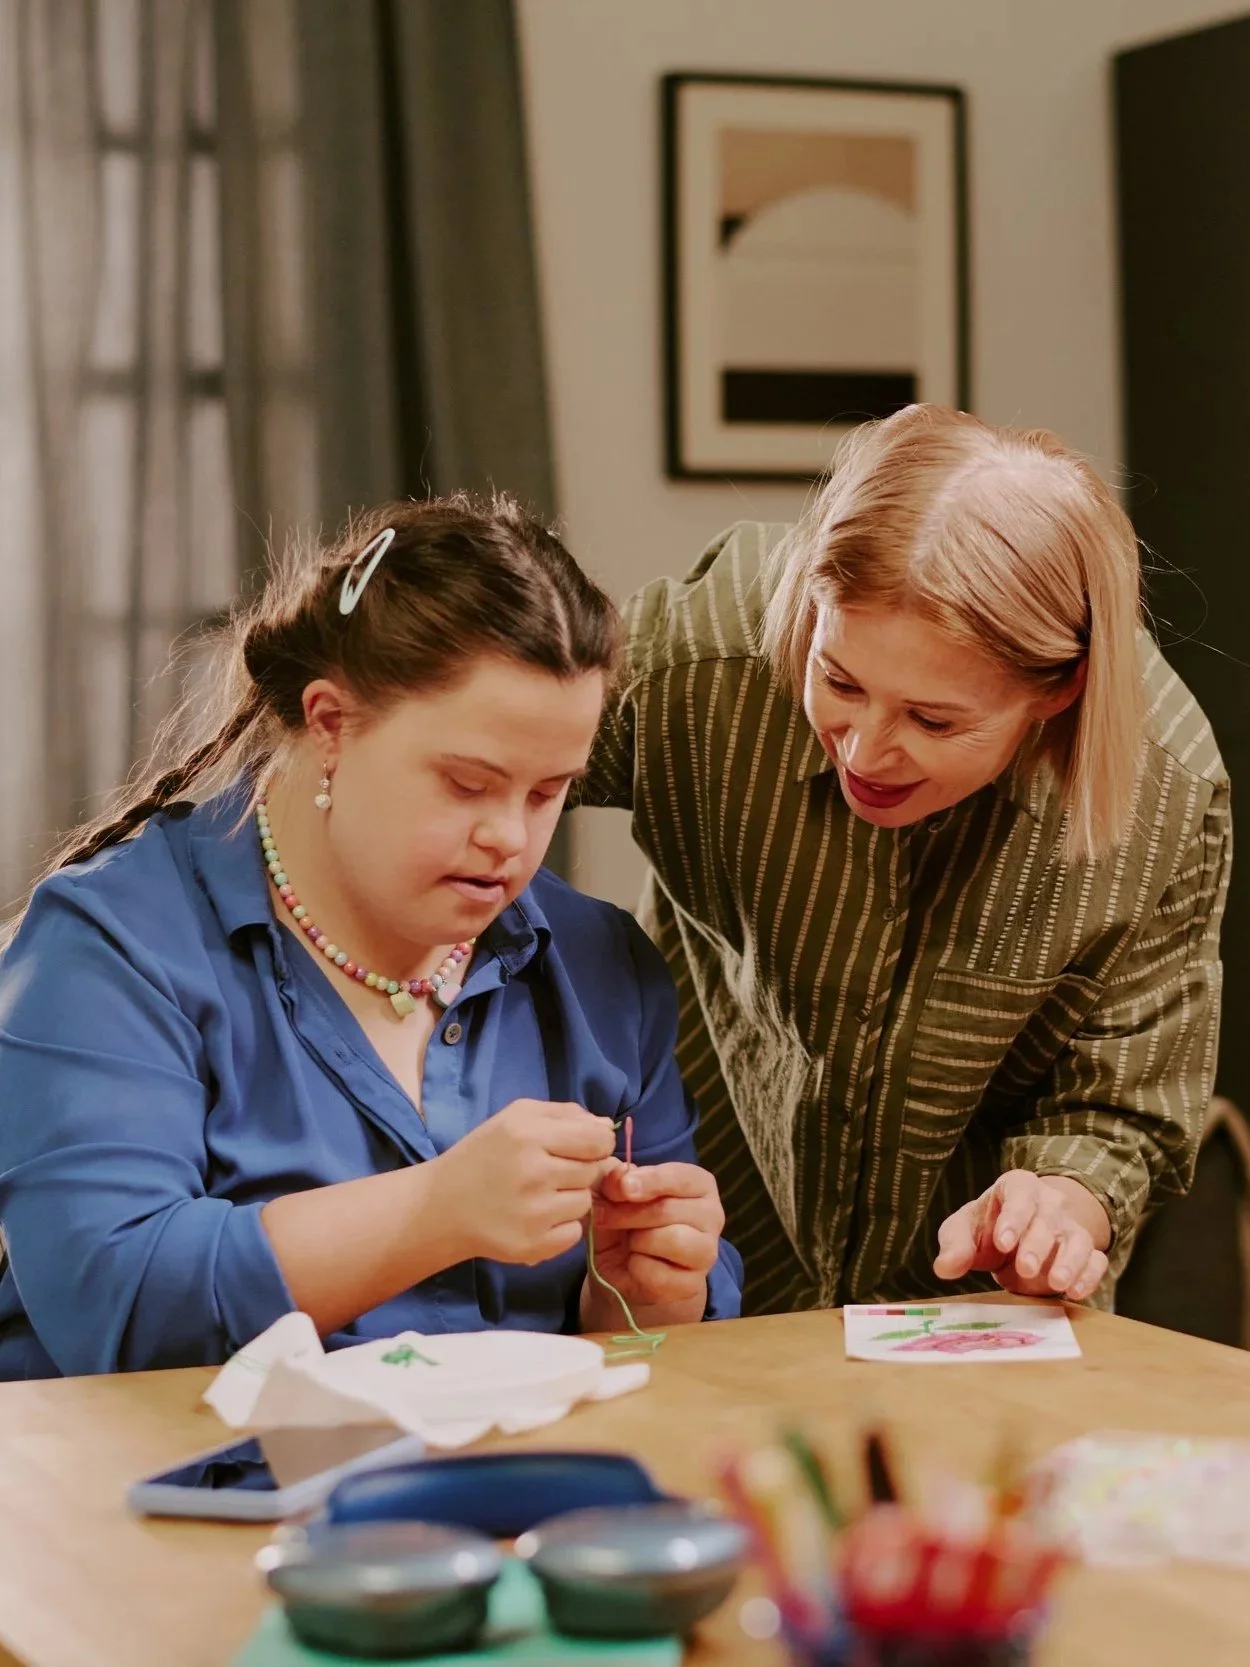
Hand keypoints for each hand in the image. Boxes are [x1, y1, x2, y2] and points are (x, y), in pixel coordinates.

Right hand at [434, 1099, 614, 1266]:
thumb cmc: (484, 1155)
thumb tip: (606, 1126)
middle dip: (579, 1170)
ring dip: (570, 1198)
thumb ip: (565, 1114)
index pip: (597, 1140)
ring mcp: (533, 1213)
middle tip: (551, 1173)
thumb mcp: (517, 1116)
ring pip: (585, 1203)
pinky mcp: (532, 1246)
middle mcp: (533, 1173)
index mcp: (529, 1135)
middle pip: (593, 1171)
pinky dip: (561, 1227)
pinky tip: (536, 1218)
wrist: (442, 1207)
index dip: (597, 1144)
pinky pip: (574, 1233)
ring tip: (539, 1195)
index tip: (584, 1148)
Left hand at [583, 1160, 724, 1326]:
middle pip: (667, 1209)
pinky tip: (636, 1263)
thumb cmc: (625, 1218)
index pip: (681, 1177)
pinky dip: (636, 1268)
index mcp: (699, 1184)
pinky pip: (658, 1274)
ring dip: (636, 1240)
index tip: (621, 1187)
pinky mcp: (692, 1284)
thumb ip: (615, 1178)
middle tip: (602, 1216)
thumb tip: (619, 1176)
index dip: (648, 1180)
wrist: (623, 1266)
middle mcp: (711, 1215)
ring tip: (629, 1241)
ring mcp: (706, 1252)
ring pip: (670, 1240)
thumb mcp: (614, 1192)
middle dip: (626, 1213)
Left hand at [933, 1172, 1109, 1301]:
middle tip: (1025, 1267)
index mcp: (1017, 1187)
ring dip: (1069, 1261)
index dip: (1013, 1218)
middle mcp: (1049, 1203)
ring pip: (1077, 1239)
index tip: (1002, 1242)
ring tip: (1057, 1283)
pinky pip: (1095, 1261)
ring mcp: (1070, 1227)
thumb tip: (944, 1268)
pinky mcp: (1087, 1253)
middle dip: (1037, 1244)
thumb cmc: (987, 1229)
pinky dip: (1089, 1276)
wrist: (1016, 1238)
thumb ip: (955, 1246)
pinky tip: (1075, 1292)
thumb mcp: (963, 1231)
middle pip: (1048, 1219)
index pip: (1019, 1195)